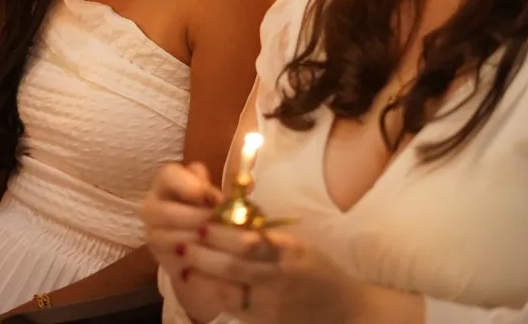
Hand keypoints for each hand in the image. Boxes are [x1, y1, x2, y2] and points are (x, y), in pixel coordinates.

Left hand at [147, 164, 370, 323]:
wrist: (344, 311)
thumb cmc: (318, 272)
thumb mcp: (298, 246)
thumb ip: (267, 235)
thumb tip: (228, 214)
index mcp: (292, 250)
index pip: (251, 238)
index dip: (222, 232)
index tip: (202, 221)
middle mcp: (281, 275)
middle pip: (235, 263)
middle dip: (205, 251)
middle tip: (183, 238)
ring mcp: (272, 301)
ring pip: (229, 286)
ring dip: (202, 272)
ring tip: (182, 259)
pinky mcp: (265, 320)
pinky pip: (233, 306)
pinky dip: (212, 292)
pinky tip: (196, 282)